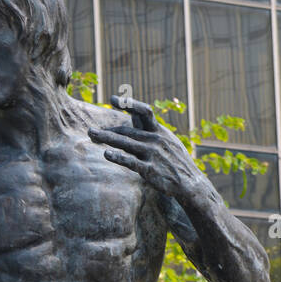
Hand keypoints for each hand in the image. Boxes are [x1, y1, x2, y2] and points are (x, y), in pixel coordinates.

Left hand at [88, 96, 204, 200]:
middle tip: (90, 131)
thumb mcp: (166, 139)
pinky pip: (131, 162)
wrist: (190, 182)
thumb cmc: (174, 160)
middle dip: (108, 130)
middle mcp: (155, 139)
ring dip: (107, 138)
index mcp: (159, 130)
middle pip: (127, 131)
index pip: (143, 111)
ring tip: (92, 135)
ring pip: (126, 143)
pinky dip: (118, 157)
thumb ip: (148, 128)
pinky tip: (107, 154)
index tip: (114, 99)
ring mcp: (153, 154)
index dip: (129, 103)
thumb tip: (133, 113)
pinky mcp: (150, 170)